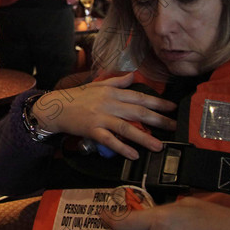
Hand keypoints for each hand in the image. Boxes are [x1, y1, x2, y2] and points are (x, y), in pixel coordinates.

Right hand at [31, 72, 175, 159]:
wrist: (56, 107)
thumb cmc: (77, 97)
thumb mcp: (98, 85)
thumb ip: (117, 82)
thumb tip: (132, 75)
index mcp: (112, 92)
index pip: (139, 97)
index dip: (158, 102)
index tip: (172, 108)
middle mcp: (109, 103)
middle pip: (138, 111)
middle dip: (158, 120)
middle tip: (174, 127)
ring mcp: (100, 117)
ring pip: (126, 127)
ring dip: (144, 138)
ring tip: (159, 146)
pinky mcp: (92, 130)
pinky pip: (110, 140)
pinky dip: (122, 147)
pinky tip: (133, 154)